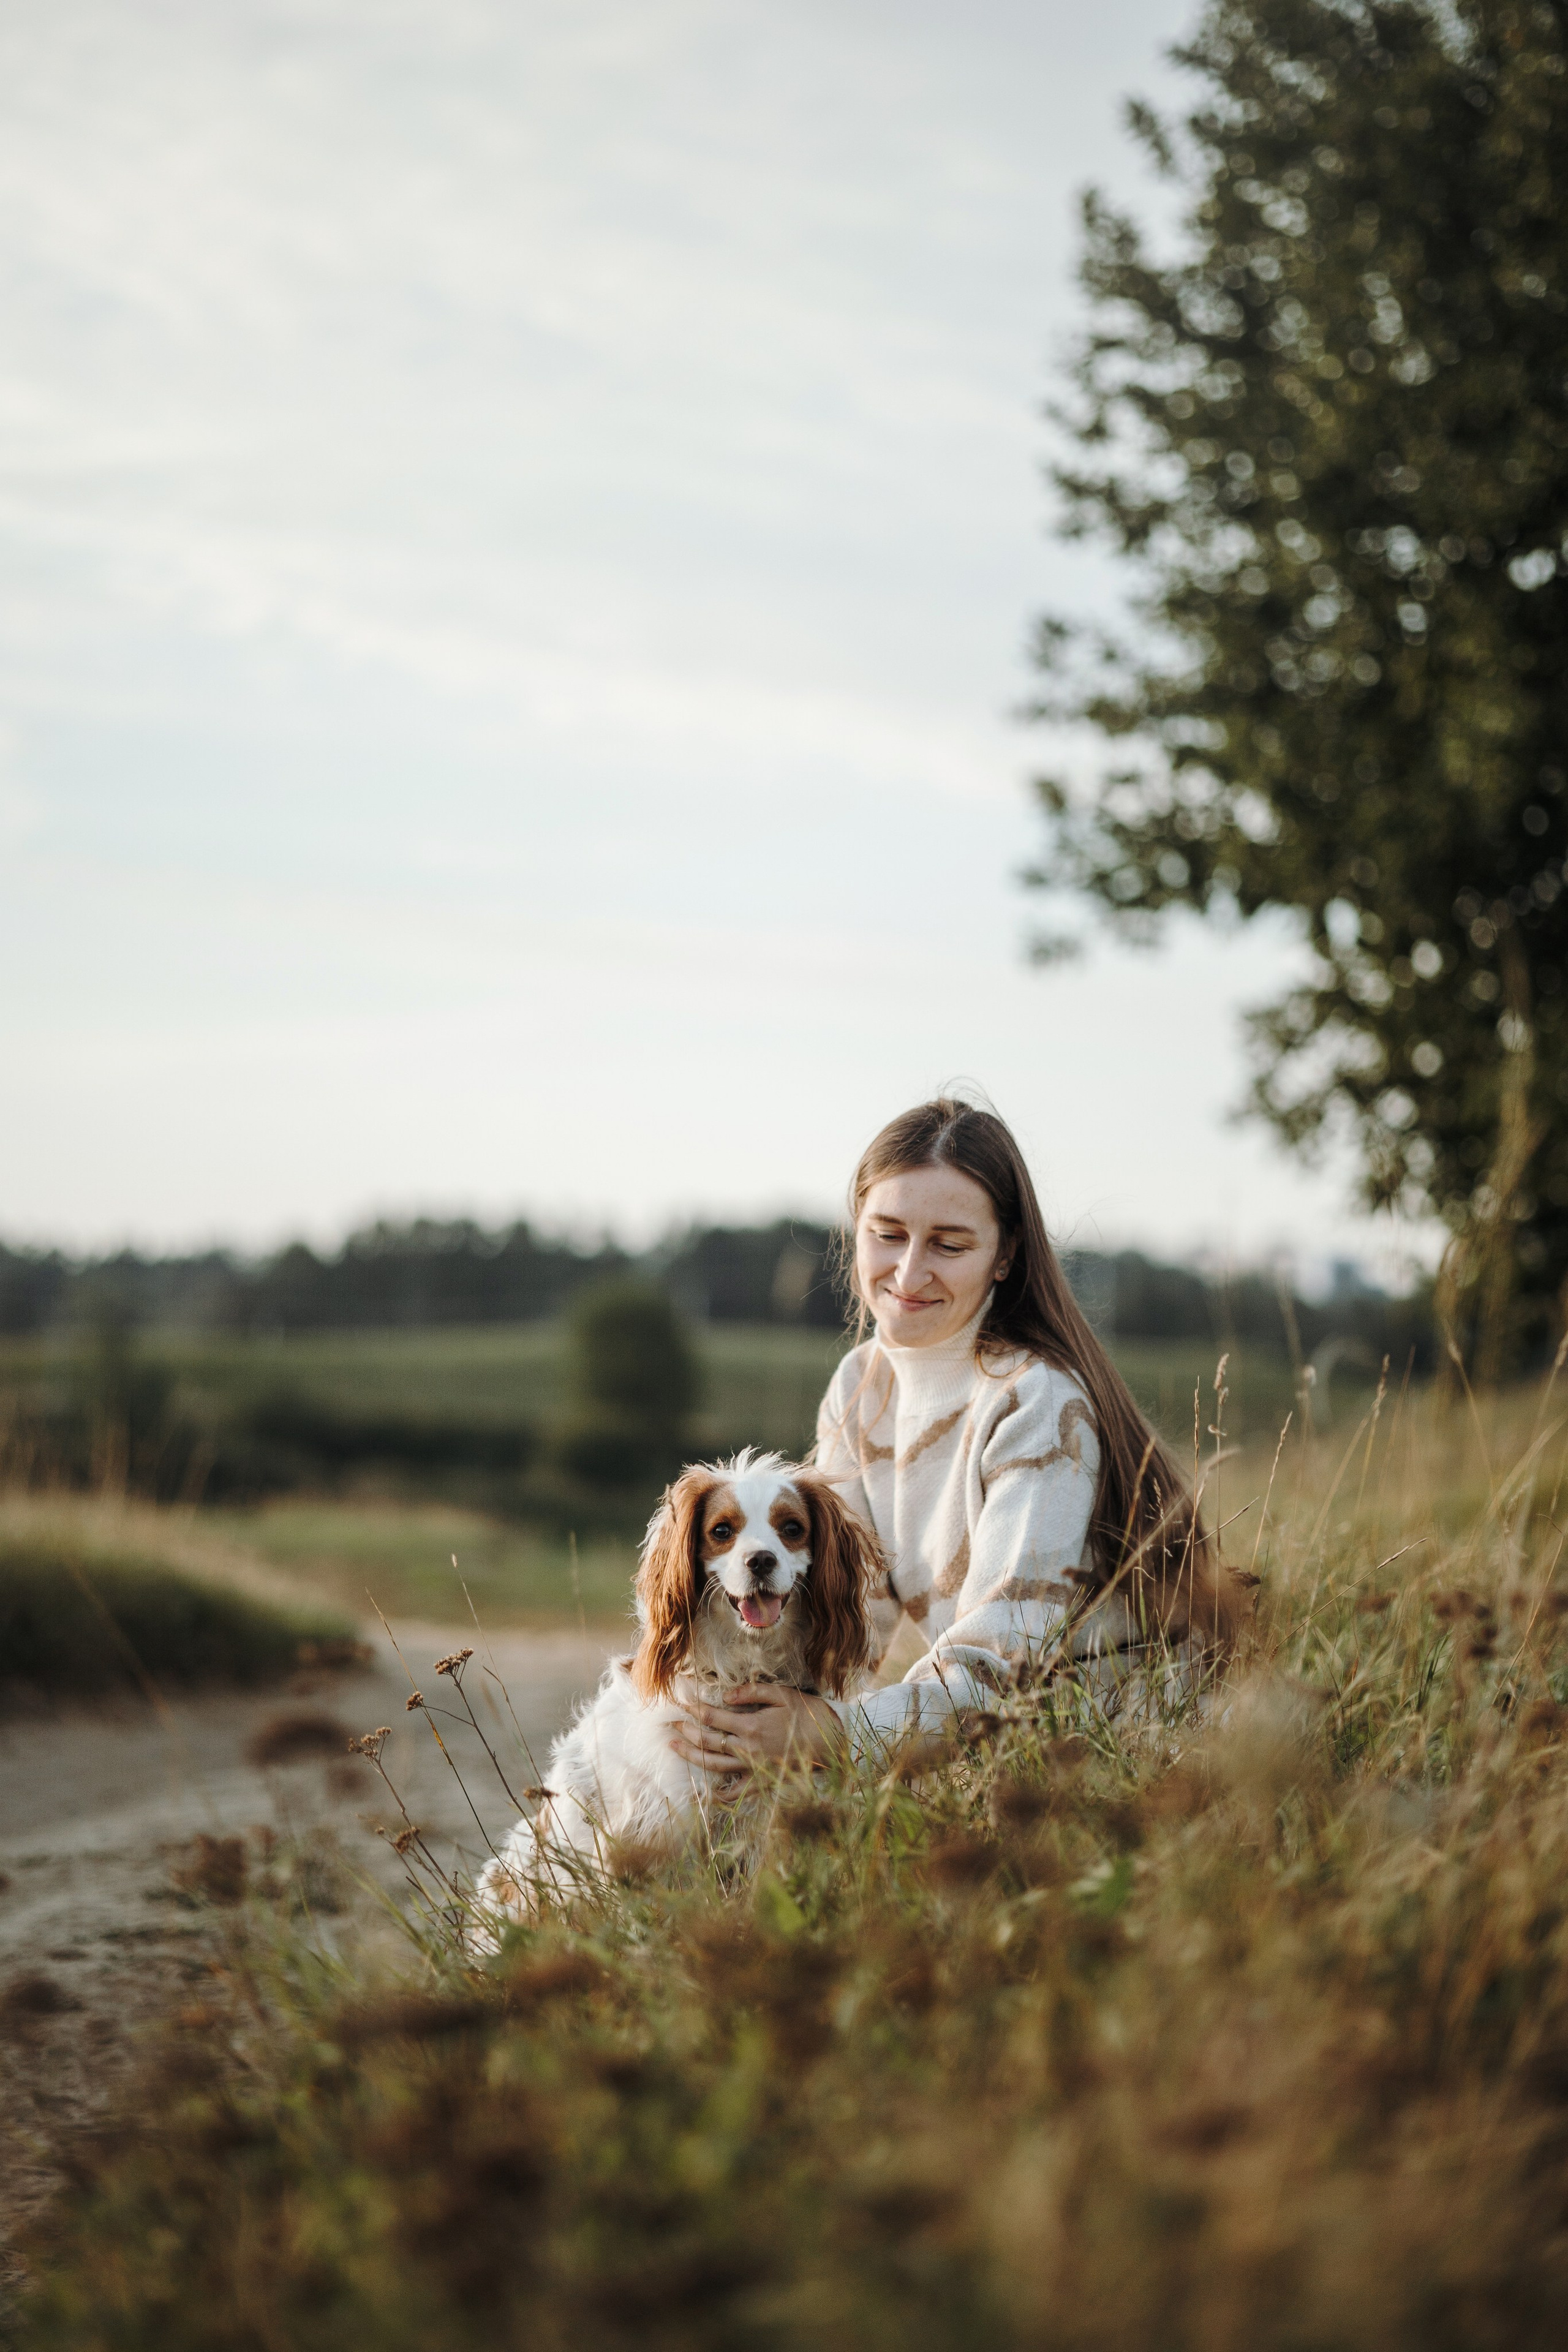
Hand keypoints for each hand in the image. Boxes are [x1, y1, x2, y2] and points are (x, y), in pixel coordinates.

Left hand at [670, 1684, 845, 1782]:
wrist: (831, 1743)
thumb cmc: (808, 1715)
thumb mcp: (782, 1694)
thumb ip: (751, 1692)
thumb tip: (725, 1695)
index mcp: (751, 1726)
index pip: (712, 1717)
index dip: (693, 1708)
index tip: (681, 1701)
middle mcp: (747, 1749)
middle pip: (707, 1740)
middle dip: (686, 1730)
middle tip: (671, 1722)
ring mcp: (753, 1767)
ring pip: (713, 1764)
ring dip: (691, 1755)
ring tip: (675, 1747)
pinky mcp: (761, 1781)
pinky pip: (735, 1792)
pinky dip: (717, 1794)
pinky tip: (704, 1791)